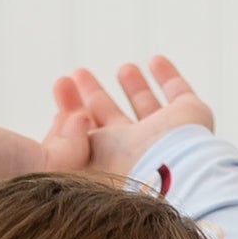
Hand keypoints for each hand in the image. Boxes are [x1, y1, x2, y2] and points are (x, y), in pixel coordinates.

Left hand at [47, 56, 217, 180]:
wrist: (164, 177)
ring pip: (146, 110)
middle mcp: (134, 156)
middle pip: (111, 122)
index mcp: (104, 169)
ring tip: (122, 68)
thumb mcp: (58, 167)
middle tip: (77, 74)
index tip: (60, 86)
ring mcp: (165, 141)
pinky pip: (179, 93)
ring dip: (134, 88)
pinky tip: (156, 61)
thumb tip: (46, 123)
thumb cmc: (111, 177)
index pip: (83, 137)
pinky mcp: (191, 120)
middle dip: (93, 97)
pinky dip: (168, 77)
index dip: (70, 114)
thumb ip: (46, 149)